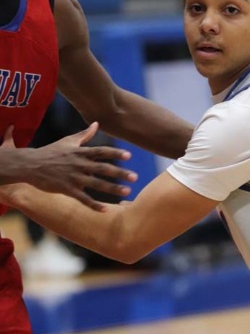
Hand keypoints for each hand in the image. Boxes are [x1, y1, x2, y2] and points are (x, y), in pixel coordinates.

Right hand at [1, 123, 135, 210]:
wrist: (29, 165)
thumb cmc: (50, 152)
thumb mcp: (67, 141)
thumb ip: (84, 135)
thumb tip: (97, 123)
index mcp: (80, 152)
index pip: (101, 152)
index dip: (116, 153)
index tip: (129, 156)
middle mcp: (79, 164)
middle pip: (103, 168)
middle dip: (120, 173)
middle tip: (135, 177)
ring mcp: (73, 177)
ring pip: (96, 184)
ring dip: (112, 188)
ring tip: (127, 191)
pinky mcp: (66, 189)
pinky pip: (83, 198)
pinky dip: (94, 204)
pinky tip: (106, 210)